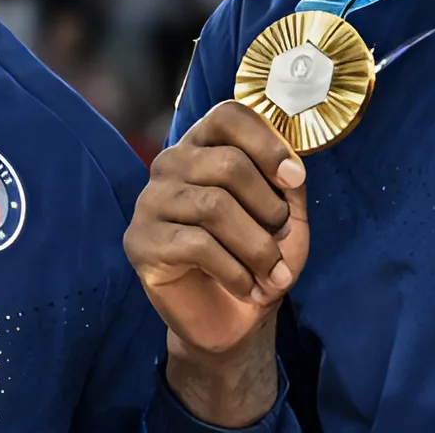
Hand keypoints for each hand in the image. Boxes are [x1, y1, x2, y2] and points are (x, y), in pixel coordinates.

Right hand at [124, 100, 308, 424]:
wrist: (231, 317)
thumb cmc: (257, 254)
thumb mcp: (286, 211)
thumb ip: (286, 180)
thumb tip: (289, 167)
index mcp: (205, 144)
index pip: (229, 116)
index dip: (268, 144)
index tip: (294, 180)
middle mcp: (171, 163)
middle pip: (228, 163)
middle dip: (269, 208)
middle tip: (281, 238)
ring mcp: (150, 202)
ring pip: (214, 207)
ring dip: (257, 246)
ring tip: (273, 272)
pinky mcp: (140, 243)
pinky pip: (196, 245)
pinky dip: (235, 271)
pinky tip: (248, 286)